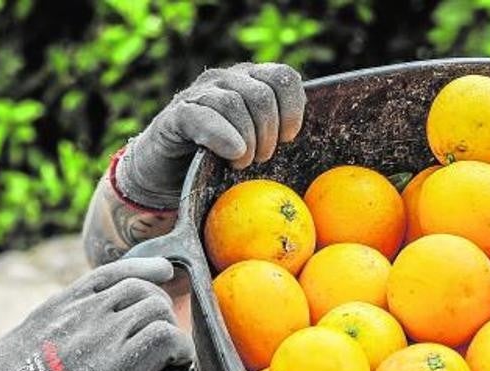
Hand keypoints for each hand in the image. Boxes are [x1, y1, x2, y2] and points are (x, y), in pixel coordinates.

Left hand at [0, 258, 196, 370]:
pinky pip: (110, 273)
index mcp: (113, 370)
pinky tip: (160, 271)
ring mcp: (81, 311)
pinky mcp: (65, 300)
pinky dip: (140, 268)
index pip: (168, 338)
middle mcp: (99, 333)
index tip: (173, 370)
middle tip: (158, 356)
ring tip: (150, 329)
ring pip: (139, 287)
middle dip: (170, 330)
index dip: (181, 352)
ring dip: (156, 305)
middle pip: (158, 309)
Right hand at [115, 62, 305, 209]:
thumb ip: (280, 135)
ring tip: (242, 163)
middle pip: (261, 94)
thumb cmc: (219, 162)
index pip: (283, 77)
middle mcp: (225, 80)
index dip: (293, 109)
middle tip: (262, 159)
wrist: (165, 174)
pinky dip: (222, 135)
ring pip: (233, 103)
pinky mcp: (175, 115)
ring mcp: (198, 94)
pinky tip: (233, 153)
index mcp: (250, 81)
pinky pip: (200, 116)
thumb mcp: (256, 146)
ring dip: (246, 140)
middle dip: (269, 133)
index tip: (289, 138)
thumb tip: (323, 144)